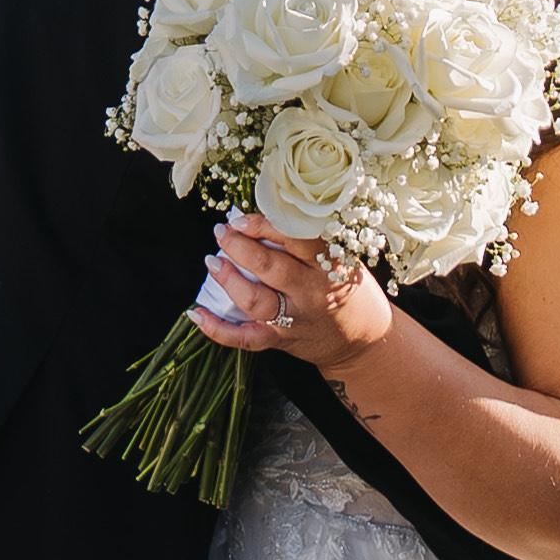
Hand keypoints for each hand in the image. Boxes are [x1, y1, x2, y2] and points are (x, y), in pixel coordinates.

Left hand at [190, 216, 389, 369]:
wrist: (363, 340)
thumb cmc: (347, 290)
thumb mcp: (340, 261)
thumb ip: (307, 244)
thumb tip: (260, 219)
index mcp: (329, 267)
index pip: (294, 239)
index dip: (263, 226)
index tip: (241, 218)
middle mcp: (311, 293)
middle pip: (269, 267)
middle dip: (238, 247)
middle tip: (221, 232)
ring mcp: (295, 319)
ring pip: (254, 301)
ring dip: (228, 279)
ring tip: (212, 262)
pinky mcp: (280, 340)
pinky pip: (244, 338)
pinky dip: (216, 329)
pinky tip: (196, 314)